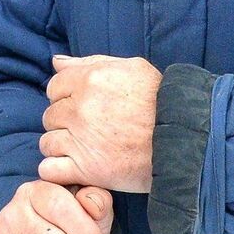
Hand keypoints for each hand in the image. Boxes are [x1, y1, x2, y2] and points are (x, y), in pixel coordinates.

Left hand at [38, 53, 161, 192]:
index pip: (54, 87)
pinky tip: (74, 168)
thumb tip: (56, 62)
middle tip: (90, 130)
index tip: (85, 108)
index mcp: (90, 80)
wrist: (186, 140)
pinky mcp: (86, 169)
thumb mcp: (131, 68)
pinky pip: (49, 169)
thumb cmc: (162, 101)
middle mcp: (80, 109)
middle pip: (50, 115)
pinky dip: (58, 171)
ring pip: (47, 142)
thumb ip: (90, 62)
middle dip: (65, 122)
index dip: (67, 97)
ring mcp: (81, 140)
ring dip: (62, 147)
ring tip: (86, 150)